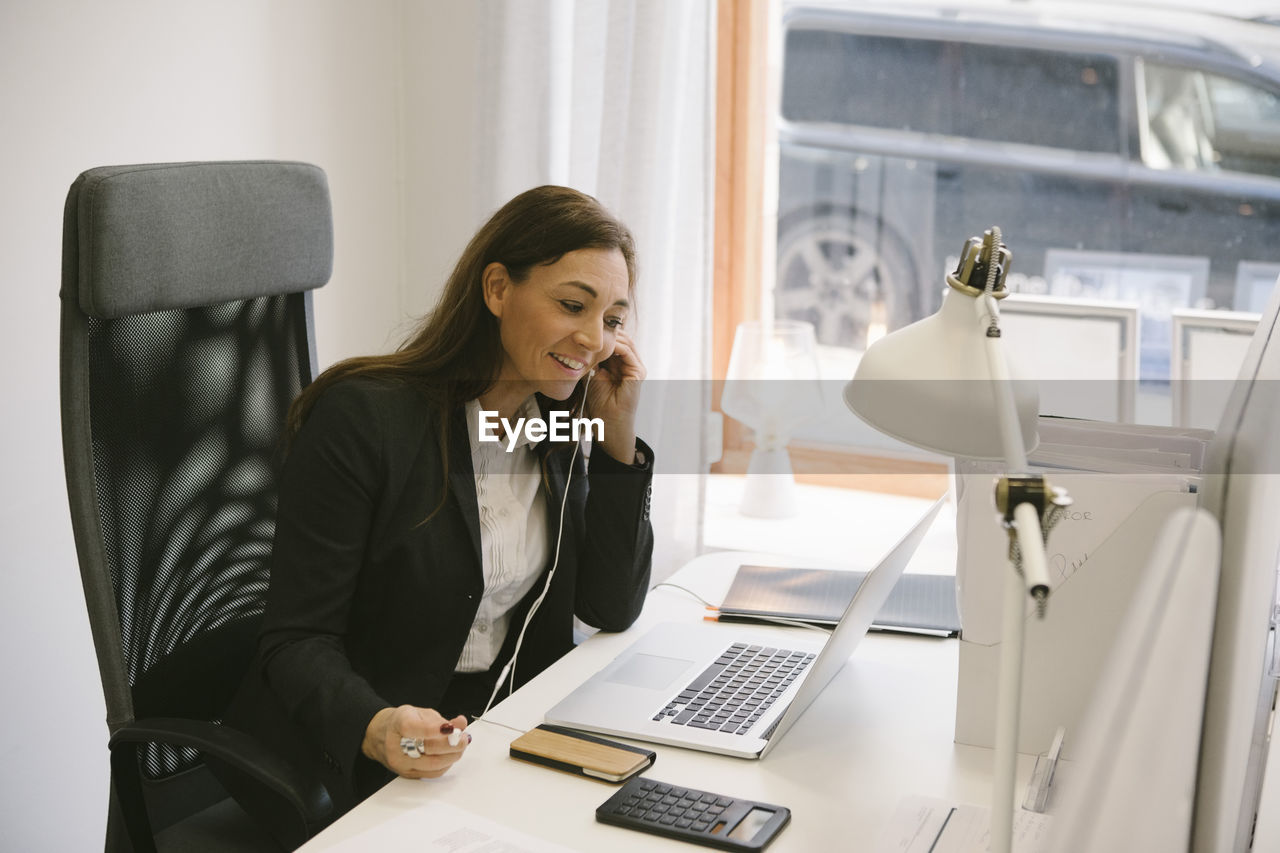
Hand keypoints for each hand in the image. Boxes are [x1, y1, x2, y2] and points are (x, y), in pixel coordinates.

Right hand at [362, 705, 470, 778]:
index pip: (414, 728)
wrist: (378, 736)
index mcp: (398, 724)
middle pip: (428, 749)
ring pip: (433, 765)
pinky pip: (431, 773)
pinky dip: (445, 765)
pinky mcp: (406, 774)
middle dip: (452, 744)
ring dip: (452, 756)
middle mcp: (396, 746)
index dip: (435, 729)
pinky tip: (450, 756)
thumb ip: (440, 719)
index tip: (452, 728)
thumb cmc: (399, 722)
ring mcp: (401, 763)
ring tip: (460, 746)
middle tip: (464, 738)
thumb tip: (460, 724)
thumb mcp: (418, 712)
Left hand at [586, 329, 644, 463]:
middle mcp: (630, 364)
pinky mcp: (638, 373)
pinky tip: (601, 344)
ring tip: (594, 332)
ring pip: (624, 341)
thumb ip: (592, 359)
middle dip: (606, 331)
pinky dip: (614, 345)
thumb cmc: (599, 404)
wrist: (608, 424)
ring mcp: (636, 367)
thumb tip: (582, 341)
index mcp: (620, 364)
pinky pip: (627, 351)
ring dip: (609, 336)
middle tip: (588, 324)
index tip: (584, 327)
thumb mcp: (592, 375)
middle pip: (620, 338)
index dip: (600, 334)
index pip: (613, 341)